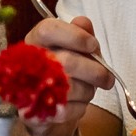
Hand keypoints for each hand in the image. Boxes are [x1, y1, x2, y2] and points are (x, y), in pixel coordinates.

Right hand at [23, 15, 111, 135]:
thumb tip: (84, 23)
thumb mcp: (74, 49)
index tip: (93, 45)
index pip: (48, 29)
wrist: (48, 109)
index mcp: (35, 41)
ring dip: (88, 90)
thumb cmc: (63, 72)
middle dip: (94, 70)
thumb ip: (80, 34)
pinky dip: (80, 107)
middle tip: (108, 77)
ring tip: (90, 89)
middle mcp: (28, 62)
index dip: (75, 36)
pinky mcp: (34, 113)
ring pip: (70, 88)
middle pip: (66, 61)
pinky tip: (78, 103)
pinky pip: (67, 110)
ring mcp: (29, 88)